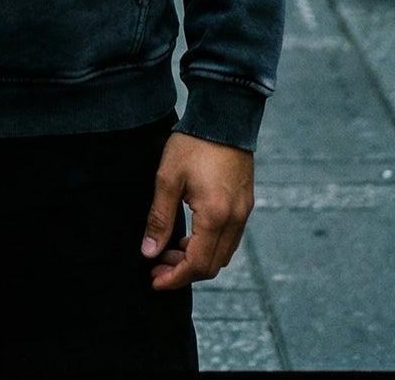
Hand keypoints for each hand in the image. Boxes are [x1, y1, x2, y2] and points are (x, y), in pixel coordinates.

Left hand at [141, 133, 254, 290]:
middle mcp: (235, 219)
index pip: (197, 264)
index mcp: (215, 215)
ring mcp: (243, 212)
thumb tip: (149, 252)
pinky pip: (230, 238)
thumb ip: (159, 218)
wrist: (225, 115)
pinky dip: (210, 245)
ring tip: (170, 249)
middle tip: (158, 264)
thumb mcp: (168, 178)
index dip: (175, 278)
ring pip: (223, 254)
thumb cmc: (194, 143)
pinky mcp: (245, 203)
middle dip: (184, 271)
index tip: (154, 280)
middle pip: (212, 265)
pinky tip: (190, 234)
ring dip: (197, 259)